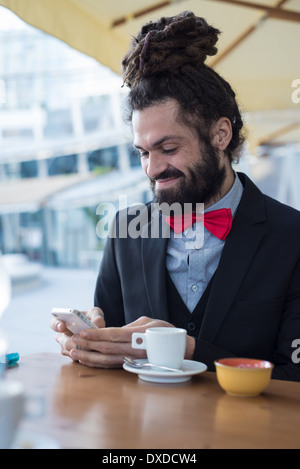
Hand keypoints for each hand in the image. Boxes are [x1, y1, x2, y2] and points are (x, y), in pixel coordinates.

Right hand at [50, 307, 104, 359]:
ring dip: (83, 349)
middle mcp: (62, 336)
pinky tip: (95, 351)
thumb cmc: (93, 318)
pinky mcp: (74, 356)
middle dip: (77, 342)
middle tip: (86, 339)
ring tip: (94, 344)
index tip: (63, 326)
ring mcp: (66, 348)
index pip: (54, 324)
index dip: (57, 325)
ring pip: (72, 352)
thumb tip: (96, 323)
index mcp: (63, 322)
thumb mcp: (95, 313)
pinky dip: (87, 355)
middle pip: (66, 342)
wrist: (98, 330)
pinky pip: (79, 358)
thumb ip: (96, 316)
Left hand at [68, 316, 195, 368]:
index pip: (114, 335)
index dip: (97, 334)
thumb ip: (129, 326)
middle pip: (107, 348)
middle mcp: (135, 349)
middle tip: (73, 340)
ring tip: (73, 351)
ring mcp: (133, 359)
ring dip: (88, 357)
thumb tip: (113, 331)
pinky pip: (111, 366)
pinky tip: (85, 359)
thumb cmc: (165, 332)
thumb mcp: (148, 322)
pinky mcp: (132, 365)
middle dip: (88, 345)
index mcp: (139, 335)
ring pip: (107, 360)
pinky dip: (97, 364)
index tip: (83, 332)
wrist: (180, 351)